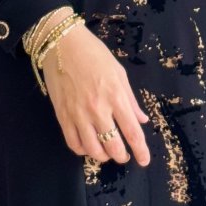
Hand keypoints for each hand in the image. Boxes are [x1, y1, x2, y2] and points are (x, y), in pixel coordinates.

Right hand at [42, 22, 151, 167]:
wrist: (62, 44)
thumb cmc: (94, 53)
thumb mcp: (119, 72)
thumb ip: (130, 99)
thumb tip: (142, 120)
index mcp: (116, 96)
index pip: (132, 131)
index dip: (140, 150)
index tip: (144, 161)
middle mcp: (98, 109)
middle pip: (113, 146)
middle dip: (122, 156)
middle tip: (124, 156)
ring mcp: (78, 114)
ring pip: (92, 150)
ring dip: (103, 156)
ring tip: (107, 153)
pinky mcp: (62, 115)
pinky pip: (73, 143)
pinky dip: (82, 150)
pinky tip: (88, 146)